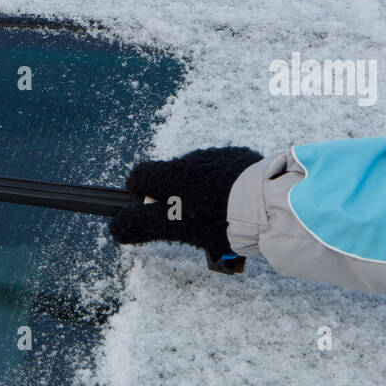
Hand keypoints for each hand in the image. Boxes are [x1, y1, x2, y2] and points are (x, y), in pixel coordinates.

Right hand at [109, 147, 262, 257]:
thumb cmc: (215, 217)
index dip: (138, 194)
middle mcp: (191, 160)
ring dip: (198, 193)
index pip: (139, 176)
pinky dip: (222, 188)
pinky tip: (234, 206)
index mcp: (170, 174)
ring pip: (197, 176)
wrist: (268, 204)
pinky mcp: (242, 160)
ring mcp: (218, 158)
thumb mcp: (171, 227)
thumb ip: (140, 225)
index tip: (148, 211)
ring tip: (215, 218)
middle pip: (169, 177)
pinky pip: (223, 173)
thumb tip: (117, 226)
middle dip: (172, 198)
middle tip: (186, 223)